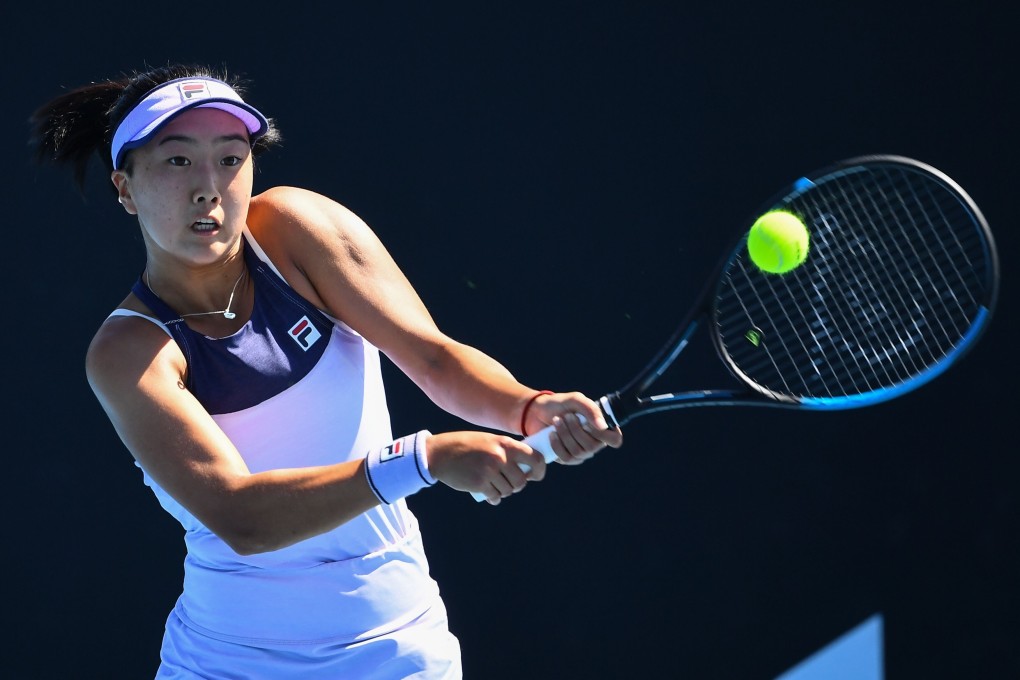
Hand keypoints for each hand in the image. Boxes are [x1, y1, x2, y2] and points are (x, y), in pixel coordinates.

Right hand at [425, 431, 547, 504]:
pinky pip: (495, 497)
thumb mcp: (489, 440)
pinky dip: (494, 498)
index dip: (539, 470)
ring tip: (495, 486)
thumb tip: (527, 466)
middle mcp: (500, 457)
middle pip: (522, 480)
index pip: (535, 458)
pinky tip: (489, 495)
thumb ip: (506, 451)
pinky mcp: (479, 484)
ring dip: (504, 491)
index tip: (535, 476)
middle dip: (517, 485)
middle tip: (509, 483)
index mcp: (505, 443)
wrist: (440, 453)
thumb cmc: (466, 446)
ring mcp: (489, 471)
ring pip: (509, 490)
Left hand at [523, 391, 623, 464]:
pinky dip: (557, 444)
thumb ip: (591, 409)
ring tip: (557, 421)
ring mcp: (580, 453)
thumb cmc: (560, 404)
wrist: (536, 412)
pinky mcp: (566, 458)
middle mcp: (594, 443)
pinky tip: (552, 434)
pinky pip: (566, 458)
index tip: (590, 424)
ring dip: (565, 434)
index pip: (615, 440)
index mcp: (601, 428)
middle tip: (567, 416)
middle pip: (593, 446)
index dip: (606, 436)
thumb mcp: (576, 400)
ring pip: (578, 452)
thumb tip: (603, 426)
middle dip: (576, 429)